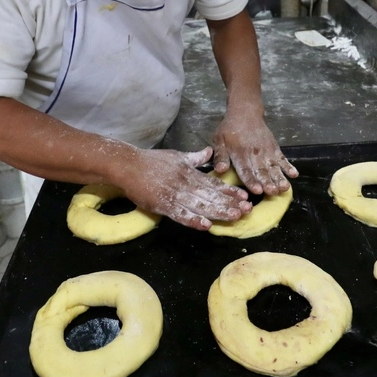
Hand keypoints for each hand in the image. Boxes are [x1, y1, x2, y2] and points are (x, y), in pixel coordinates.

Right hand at [117, 147, 251, 230]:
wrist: (128, 165)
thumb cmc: (152, 161)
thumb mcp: (177, 155)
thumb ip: (194, 157)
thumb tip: (209, 152)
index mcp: (190, 172)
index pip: (214, 183)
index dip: (229, 191)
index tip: (244, 197)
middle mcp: (186, 183)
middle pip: (211, 195)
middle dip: (230, 203)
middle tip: (248, 210)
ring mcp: (174, 194)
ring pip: (200, 205)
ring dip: (218, 212)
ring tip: (234, 217)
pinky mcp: (162, 204)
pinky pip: (180, 214)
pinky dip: (193, 219)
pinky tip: (206, 225)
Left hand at [212, 112, 296, 195]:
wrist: (245, 113)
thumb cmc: (229, 130)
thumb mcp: (219, 140)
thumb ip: (220, 156)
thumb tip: (220, 169)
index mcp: (239, 154)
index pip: (246, 170)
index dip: (251, 181)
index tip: (257, 190)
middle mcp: (254, 154)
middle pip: (262, 171)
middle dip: (268, 182)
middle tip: (273, 192)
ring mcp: (266, 151)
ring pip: (273, 167)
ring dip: (279, 177)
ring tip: (284, 187)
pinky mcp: (274, 148)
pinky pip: (282, 158)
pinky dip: (289, 166)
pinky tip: (294, 174)